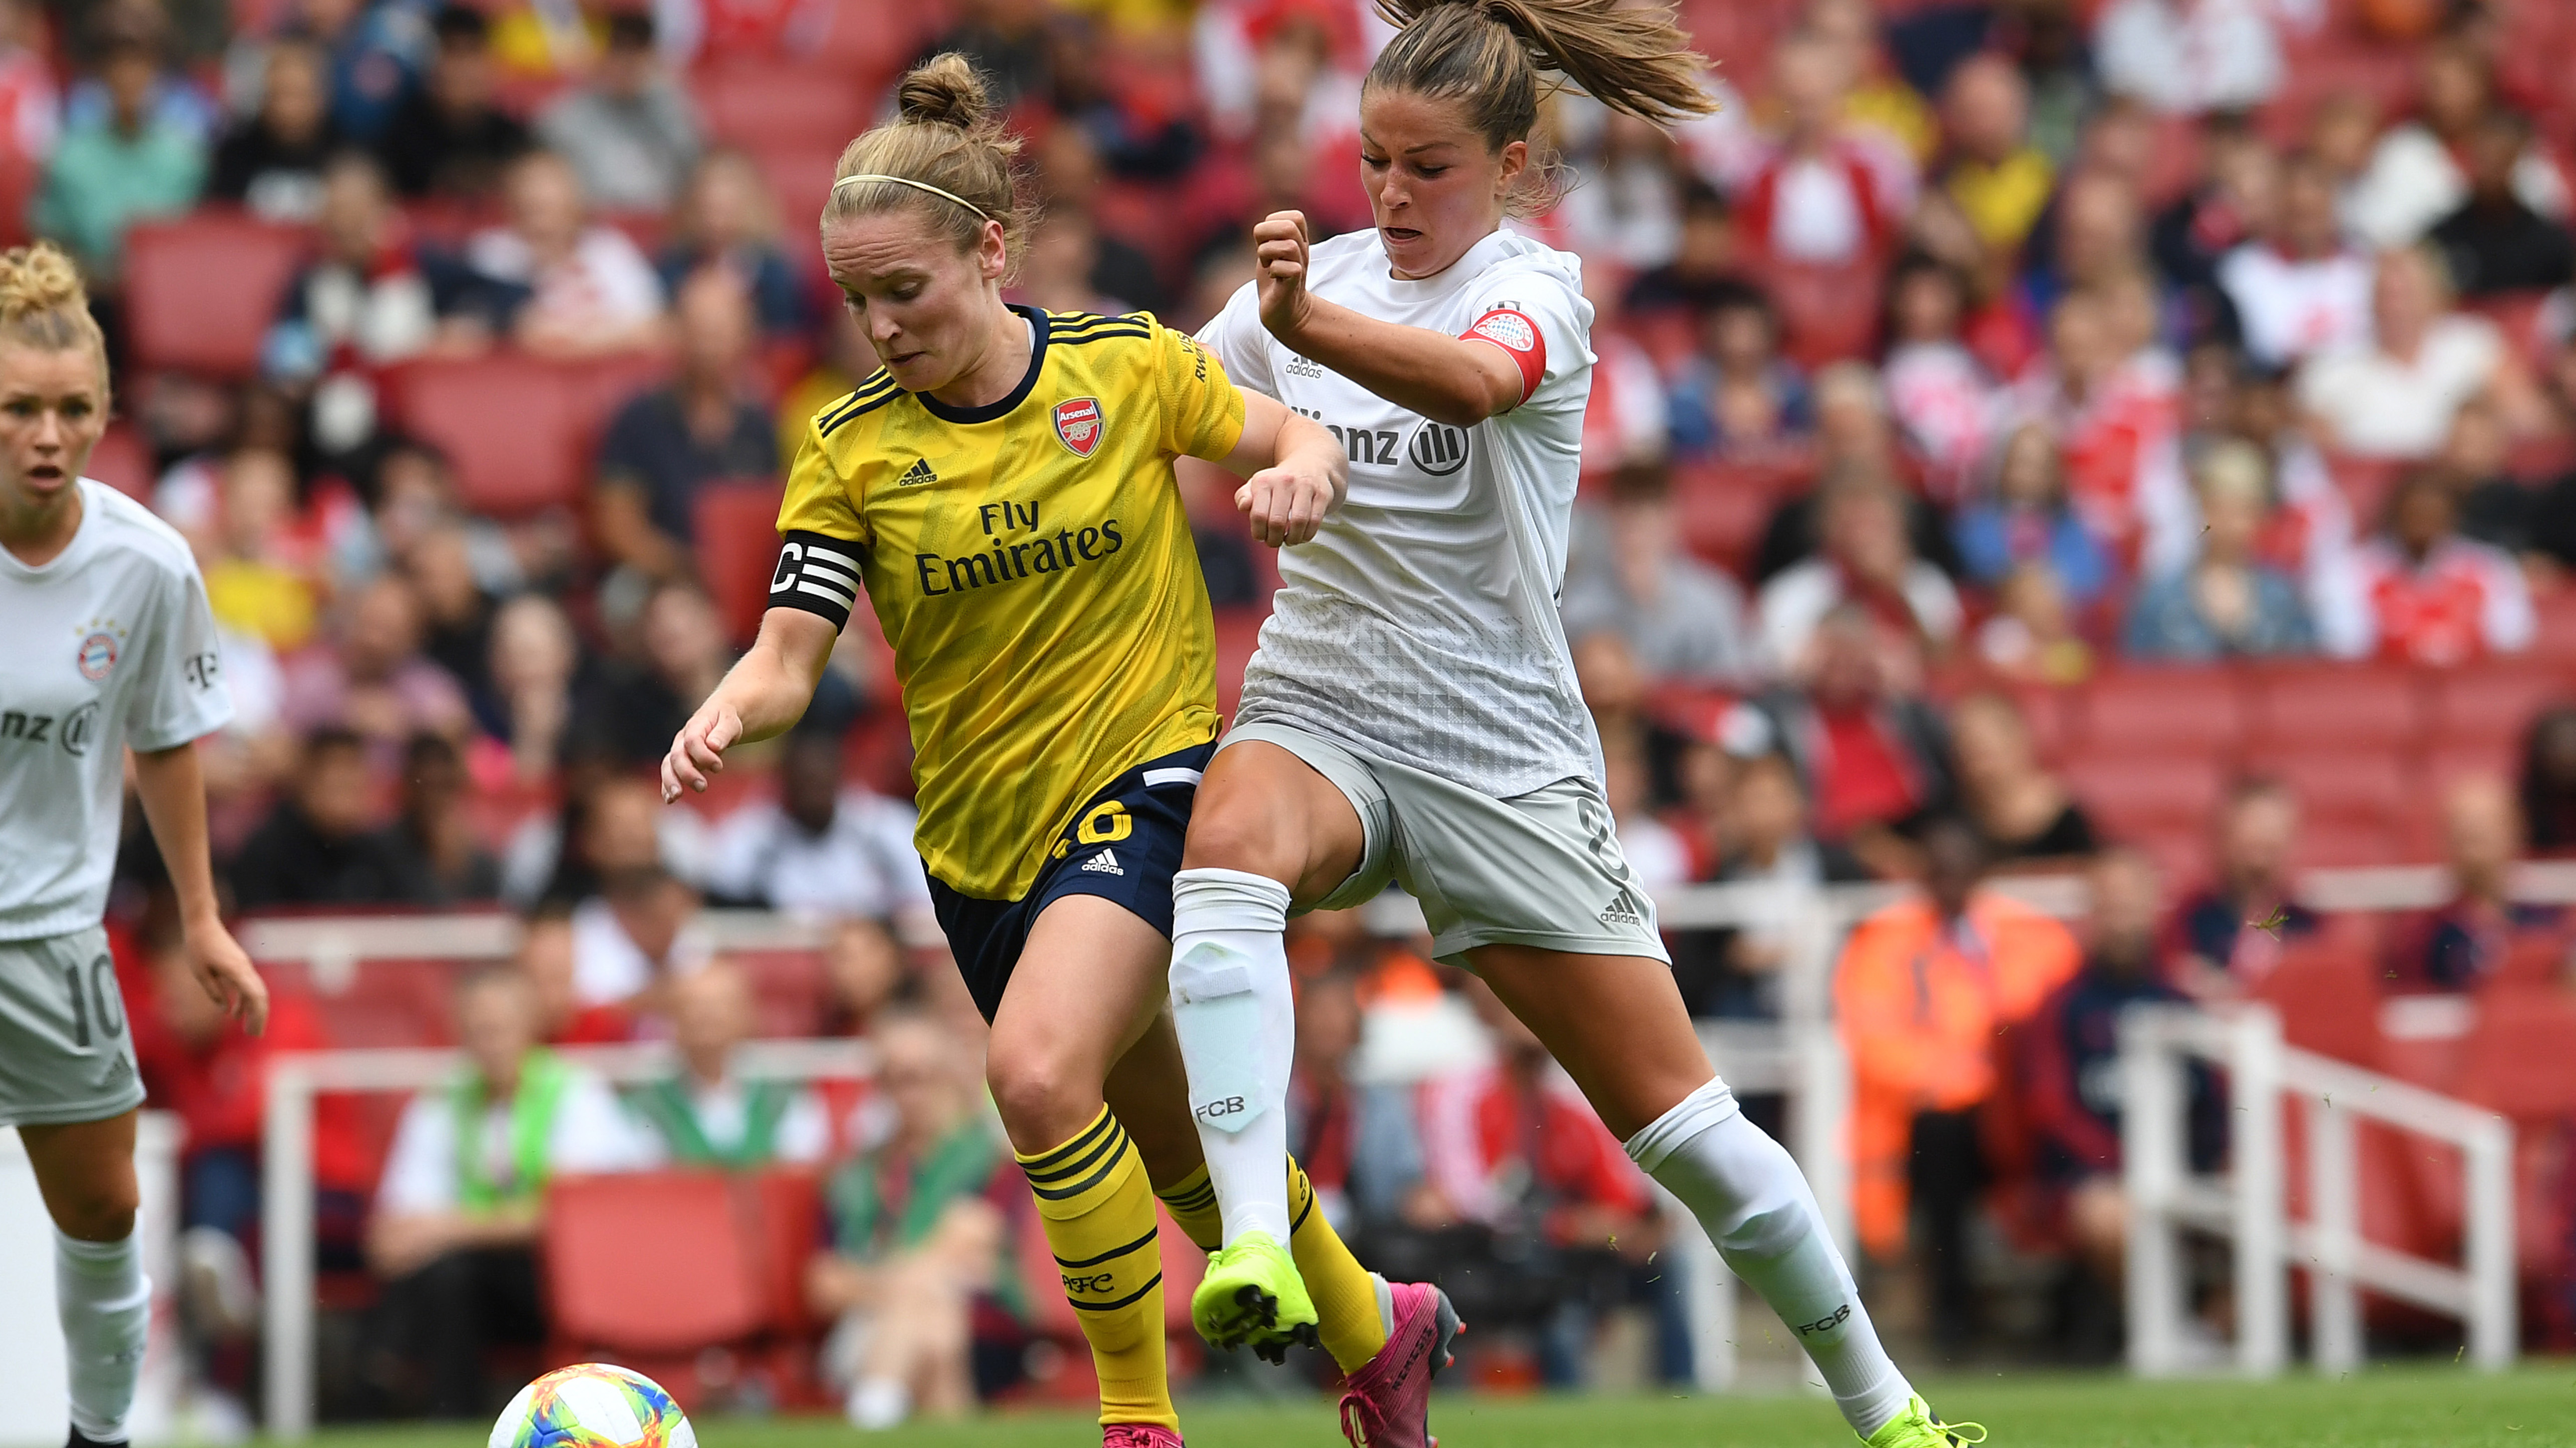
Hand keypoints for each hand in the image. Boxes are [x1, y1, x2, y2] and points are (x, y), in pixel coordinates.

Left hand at [183, 914, 268, 1035]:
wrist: (203, 923)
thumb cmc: (198, 946)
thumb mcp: (200, 972)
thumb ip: (215, 992)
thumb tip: (225, 1010)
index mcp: (237, 971)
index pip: (255, 996)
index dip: (257, 1016)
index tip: (255, 1032)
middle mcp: (245, 969)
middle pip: (260, 997)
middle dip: (259, 1017)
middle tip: (255, 1035)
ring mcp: (245, 967)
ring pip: (256, 992)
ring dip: (253, 1011)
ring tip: (247, 1029)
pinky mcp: (240, 966)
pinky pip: (247, 986)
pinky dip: (245, 1001)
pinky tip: (235, 1013)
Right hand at [663, 699, 743, 800]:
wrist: (718, 716)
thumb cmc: (725, 720)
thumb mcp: (730, 721)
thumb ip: (723, 732)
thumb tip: (714, 746)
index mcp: (696, 725)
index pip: (692, 741)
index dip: (704, 755)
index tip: (719, 767)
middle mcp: (682, 738)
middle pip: (677, 756)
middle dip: (687, 773)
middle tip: (703, 787)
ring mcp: (679, 750)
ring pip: (668, 766)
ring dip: (671, 781)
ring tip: (677, 796)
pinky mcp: (679, 762)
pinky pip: (669, 773)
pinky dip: (667, 787)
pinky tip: (670, 800)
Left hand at [1237, 461, 1335, 545]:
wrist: (1310, 463)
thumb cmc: (1279, 482)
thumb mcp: (1257, 485)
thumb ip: (1243, 497)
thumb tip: (1244, 506)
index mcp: (1264, 480)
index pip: (1258, 515)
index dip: (1258, 533)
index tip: (1260, 536)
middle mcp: (1285, 481)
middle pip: (1277, 522)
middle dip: (1274, 539)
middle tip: (1274, 541)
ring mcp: (1305, 486)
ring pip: (1298, 523)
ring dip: (1292, 539)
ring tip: (1288, 539)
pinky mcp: (1322, 494)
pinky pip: (1315, 522)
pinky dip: (1307, 535)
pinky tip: (1301, 535)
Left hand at [1254, 210, 1313, 340]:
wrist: (1283, 312)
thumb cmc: (1274, 280)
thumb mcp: (1270, 253)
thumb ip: (1268, 236)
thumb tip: (1263, 225)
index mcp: (1299, 242)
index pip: (1295, 217)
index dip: (1273, 223)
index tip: (1266, 240)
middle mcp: (1303, 252)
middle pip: (1290, 226)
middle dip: (1268, 235)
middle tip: (1264, 251)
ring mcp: (1300, 268)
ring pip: (1288, 246)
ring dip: (1267, 253)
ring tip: (1267, 264)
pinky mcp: (1294, 285)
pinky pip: (1289, 269)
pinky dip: (1274, 271)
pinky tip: (1272, 277)